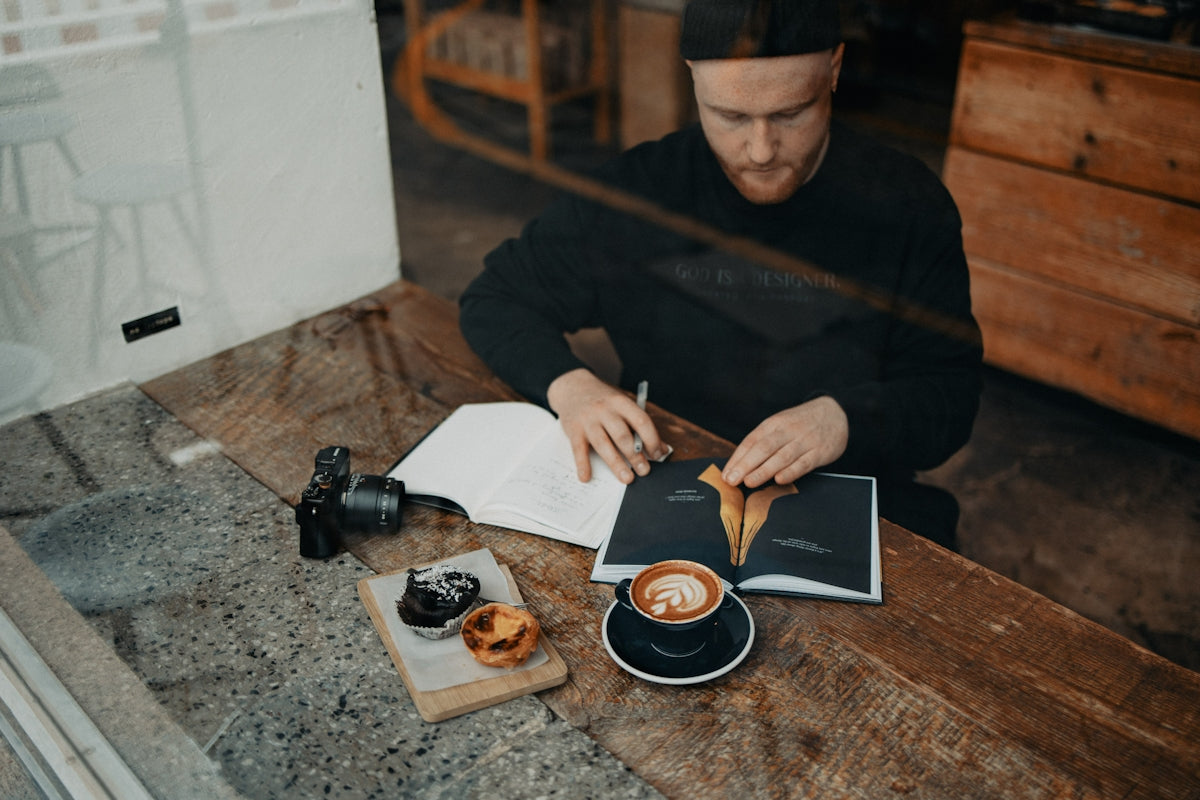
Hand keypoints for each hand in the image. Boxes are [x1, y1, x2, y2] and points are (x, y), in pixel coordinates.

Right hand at [546, 368, 665, 483]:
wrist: (573, 386)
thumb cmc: (603, 400)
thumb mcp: (623, 405)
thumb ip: (640, 425)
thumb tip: (662, 449)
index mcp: (621, 402)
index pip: (640, 421)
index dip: (651, 439)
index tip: (657, 454)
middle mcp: (604, 410)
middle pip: (622, 435)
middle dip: (635, 455)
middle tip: (644, 471)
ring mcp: (587, 420)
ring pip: (603, 444)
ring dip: (616, 464)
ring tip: (627, 478)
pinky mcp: (573, 430)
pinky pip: (578, 450)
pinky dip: (582, 464)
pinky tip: (586, 477)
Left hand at [721, 396, 848, 487]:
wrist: (835, 412)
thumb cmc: (800, 423)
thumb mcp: (780, 425)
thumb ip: (762, 442)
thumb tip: (739, 464)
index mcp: (774, 423)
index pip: (752, 441)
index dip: (738, 458)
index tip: (726, 474)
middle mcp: (787, 431)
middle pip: (764, 448)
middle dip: (746, 465)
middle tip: (732, 480)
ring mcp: (804, 441)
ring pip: (782, 456)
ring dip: (764, 470)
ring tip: (749, 482)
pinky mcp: (819, 451)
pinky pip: (804, 462)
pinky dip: (791, 471)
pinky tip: (779, 480)